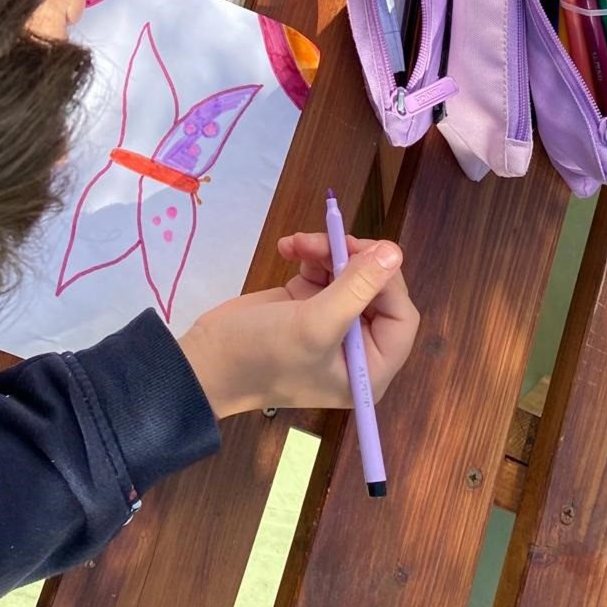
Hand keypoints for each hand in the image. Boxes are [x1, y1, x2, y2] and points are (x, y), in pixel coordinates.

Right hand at [177, 233, 418, 418]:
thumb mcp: (314, 323)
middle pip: (376, 289)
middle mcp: (356, 348)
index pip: (400, 317)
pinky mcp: (307, 306)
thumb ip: (357, 288)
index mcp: (370, 368)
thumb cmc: (264, 354)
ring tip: (294, 243)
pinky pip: (324, 271)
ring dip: (326, 251)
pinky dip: (310, 255)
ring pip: (348, 274)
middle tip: (328, 238)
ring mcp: (331, 325)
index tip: (357, 253)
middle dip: (350, 260)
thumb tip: (394, 252)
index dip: (385, 281)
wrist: (205, 361)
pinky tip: (286, 248)